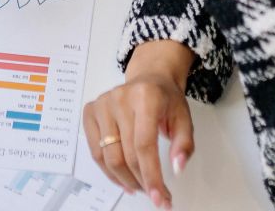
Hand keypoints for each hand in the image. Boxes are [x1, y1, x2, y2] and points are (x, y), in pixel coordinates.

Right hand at [85, 41, 196, 207]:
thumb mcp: (184, 119)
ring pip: (108, 157)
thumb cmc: (165, 100)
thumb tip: (176, 169)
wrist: (149, 78)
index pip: (144, 145)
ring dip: (124, 180)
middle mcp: (120, 98)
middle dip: (140, 182)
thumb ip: (184, 145)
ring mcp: (102, 104)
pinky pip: (95, 152)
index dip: (151, 175)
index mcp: (146, 97)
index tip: (159, 197)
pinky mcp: (90, 111)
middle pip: (125, 154)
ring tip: (139, 187)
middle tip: (153, 194)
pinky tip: (122, 178)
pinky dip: (108, 171)